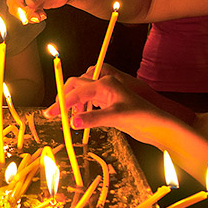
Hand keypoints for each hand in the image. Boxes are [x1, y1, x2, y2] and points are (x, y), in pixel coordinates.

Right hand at [5, 0, 76, 21]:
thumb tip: (28, 3)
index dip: (18, 2)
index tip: (25, 12)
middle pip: (14, 0)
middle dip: (22, 11)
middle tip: (33, 17)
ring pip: (19, 8)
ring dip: (28, 15)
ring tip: (40, 16)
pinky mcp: (32, 1)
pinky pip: (26, 12)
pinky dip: (32, 16)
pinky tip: (42, 15)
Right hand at [43, 73, 172, 147]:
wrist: (157, 124)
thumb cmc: (142, 116)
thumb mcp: (116, 117)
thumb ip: (93, 118)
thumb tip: (72, 122)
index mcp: (105, 83)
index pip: (77, 91)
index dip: (62, 103)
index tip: (50, 114)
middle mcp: (104, 84)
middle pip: (76, 84)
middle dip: (64, 97)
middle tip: (53, 113)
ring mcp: (106, 93)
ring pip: (81, 92)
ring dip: (72, 103)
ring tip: (68, 118)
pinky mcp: (108, 102)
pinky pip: (88, 100)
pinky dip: (81, 107)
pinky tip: (81, 117)